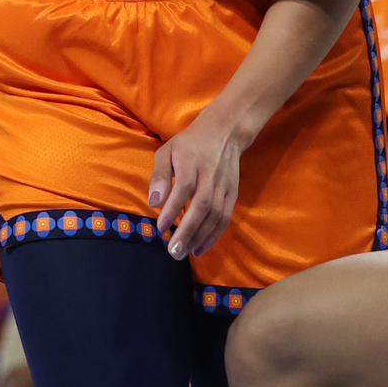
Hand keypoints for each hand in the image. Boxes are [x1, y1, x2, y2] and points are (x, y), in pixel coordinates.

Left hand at [148, 113, 245, 259]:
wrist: (225, 133)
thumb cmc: (189, 145)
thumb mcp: (167, 151)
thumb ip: (160, 175)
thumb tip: (154, 202)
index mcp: (192, 162)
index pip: (184, 187)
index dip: (173, 208)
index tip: (160, 227)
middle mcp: (211, 175)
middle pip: (202, 206)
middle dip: (187, 231)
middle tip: (173, 251)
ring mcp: (224, 186)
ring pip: (215, 215)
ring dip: (200, 237)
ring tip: (184, 253)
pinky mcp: (233, 193)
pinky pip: (225, 217)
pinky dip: (214, 235)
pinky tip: (200, 247)